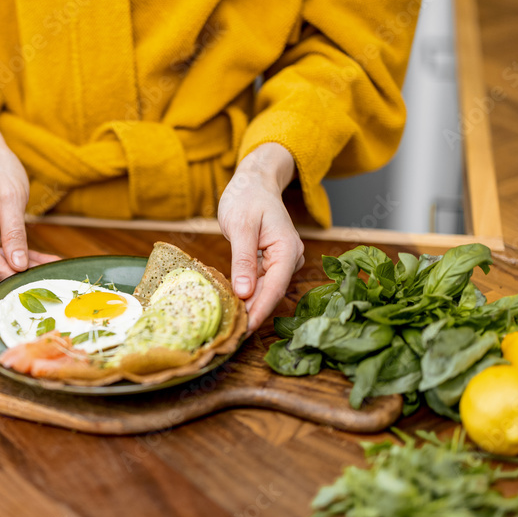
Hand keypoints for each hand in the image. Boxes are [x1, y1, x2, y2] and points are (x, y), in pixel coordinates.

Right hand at [0, 96, 59, 305]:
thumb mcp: (11, 196)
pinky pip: (7, 252)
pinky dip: (27, 257)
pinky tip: (48, 262)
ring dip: (26, 266)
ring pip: (0, 261)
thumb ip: (14, 231)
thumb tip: (17, 264)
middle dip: (13, 274)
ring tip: (52, 269)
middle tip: (42, 280)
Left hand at [218, 143, 304, 331]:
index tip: (245, 329)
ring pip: (264, 290)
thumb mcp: (241, 226)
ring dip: (248, 306)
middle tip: (231, 335)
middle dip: (253, 313)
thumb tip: (243, 292)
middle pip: (271, 292)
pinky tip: (231, 306)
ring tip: (228, 326)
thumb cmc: (247, 197)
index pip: (275, 286)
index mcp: (287, 248)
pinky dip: (245, 294)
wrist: (253, 182)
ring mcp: (280, 261)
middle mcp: (288, 258)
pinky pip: (258, 283)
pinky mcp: (269, 262)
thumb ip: (243, 259)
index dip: (260, 310)